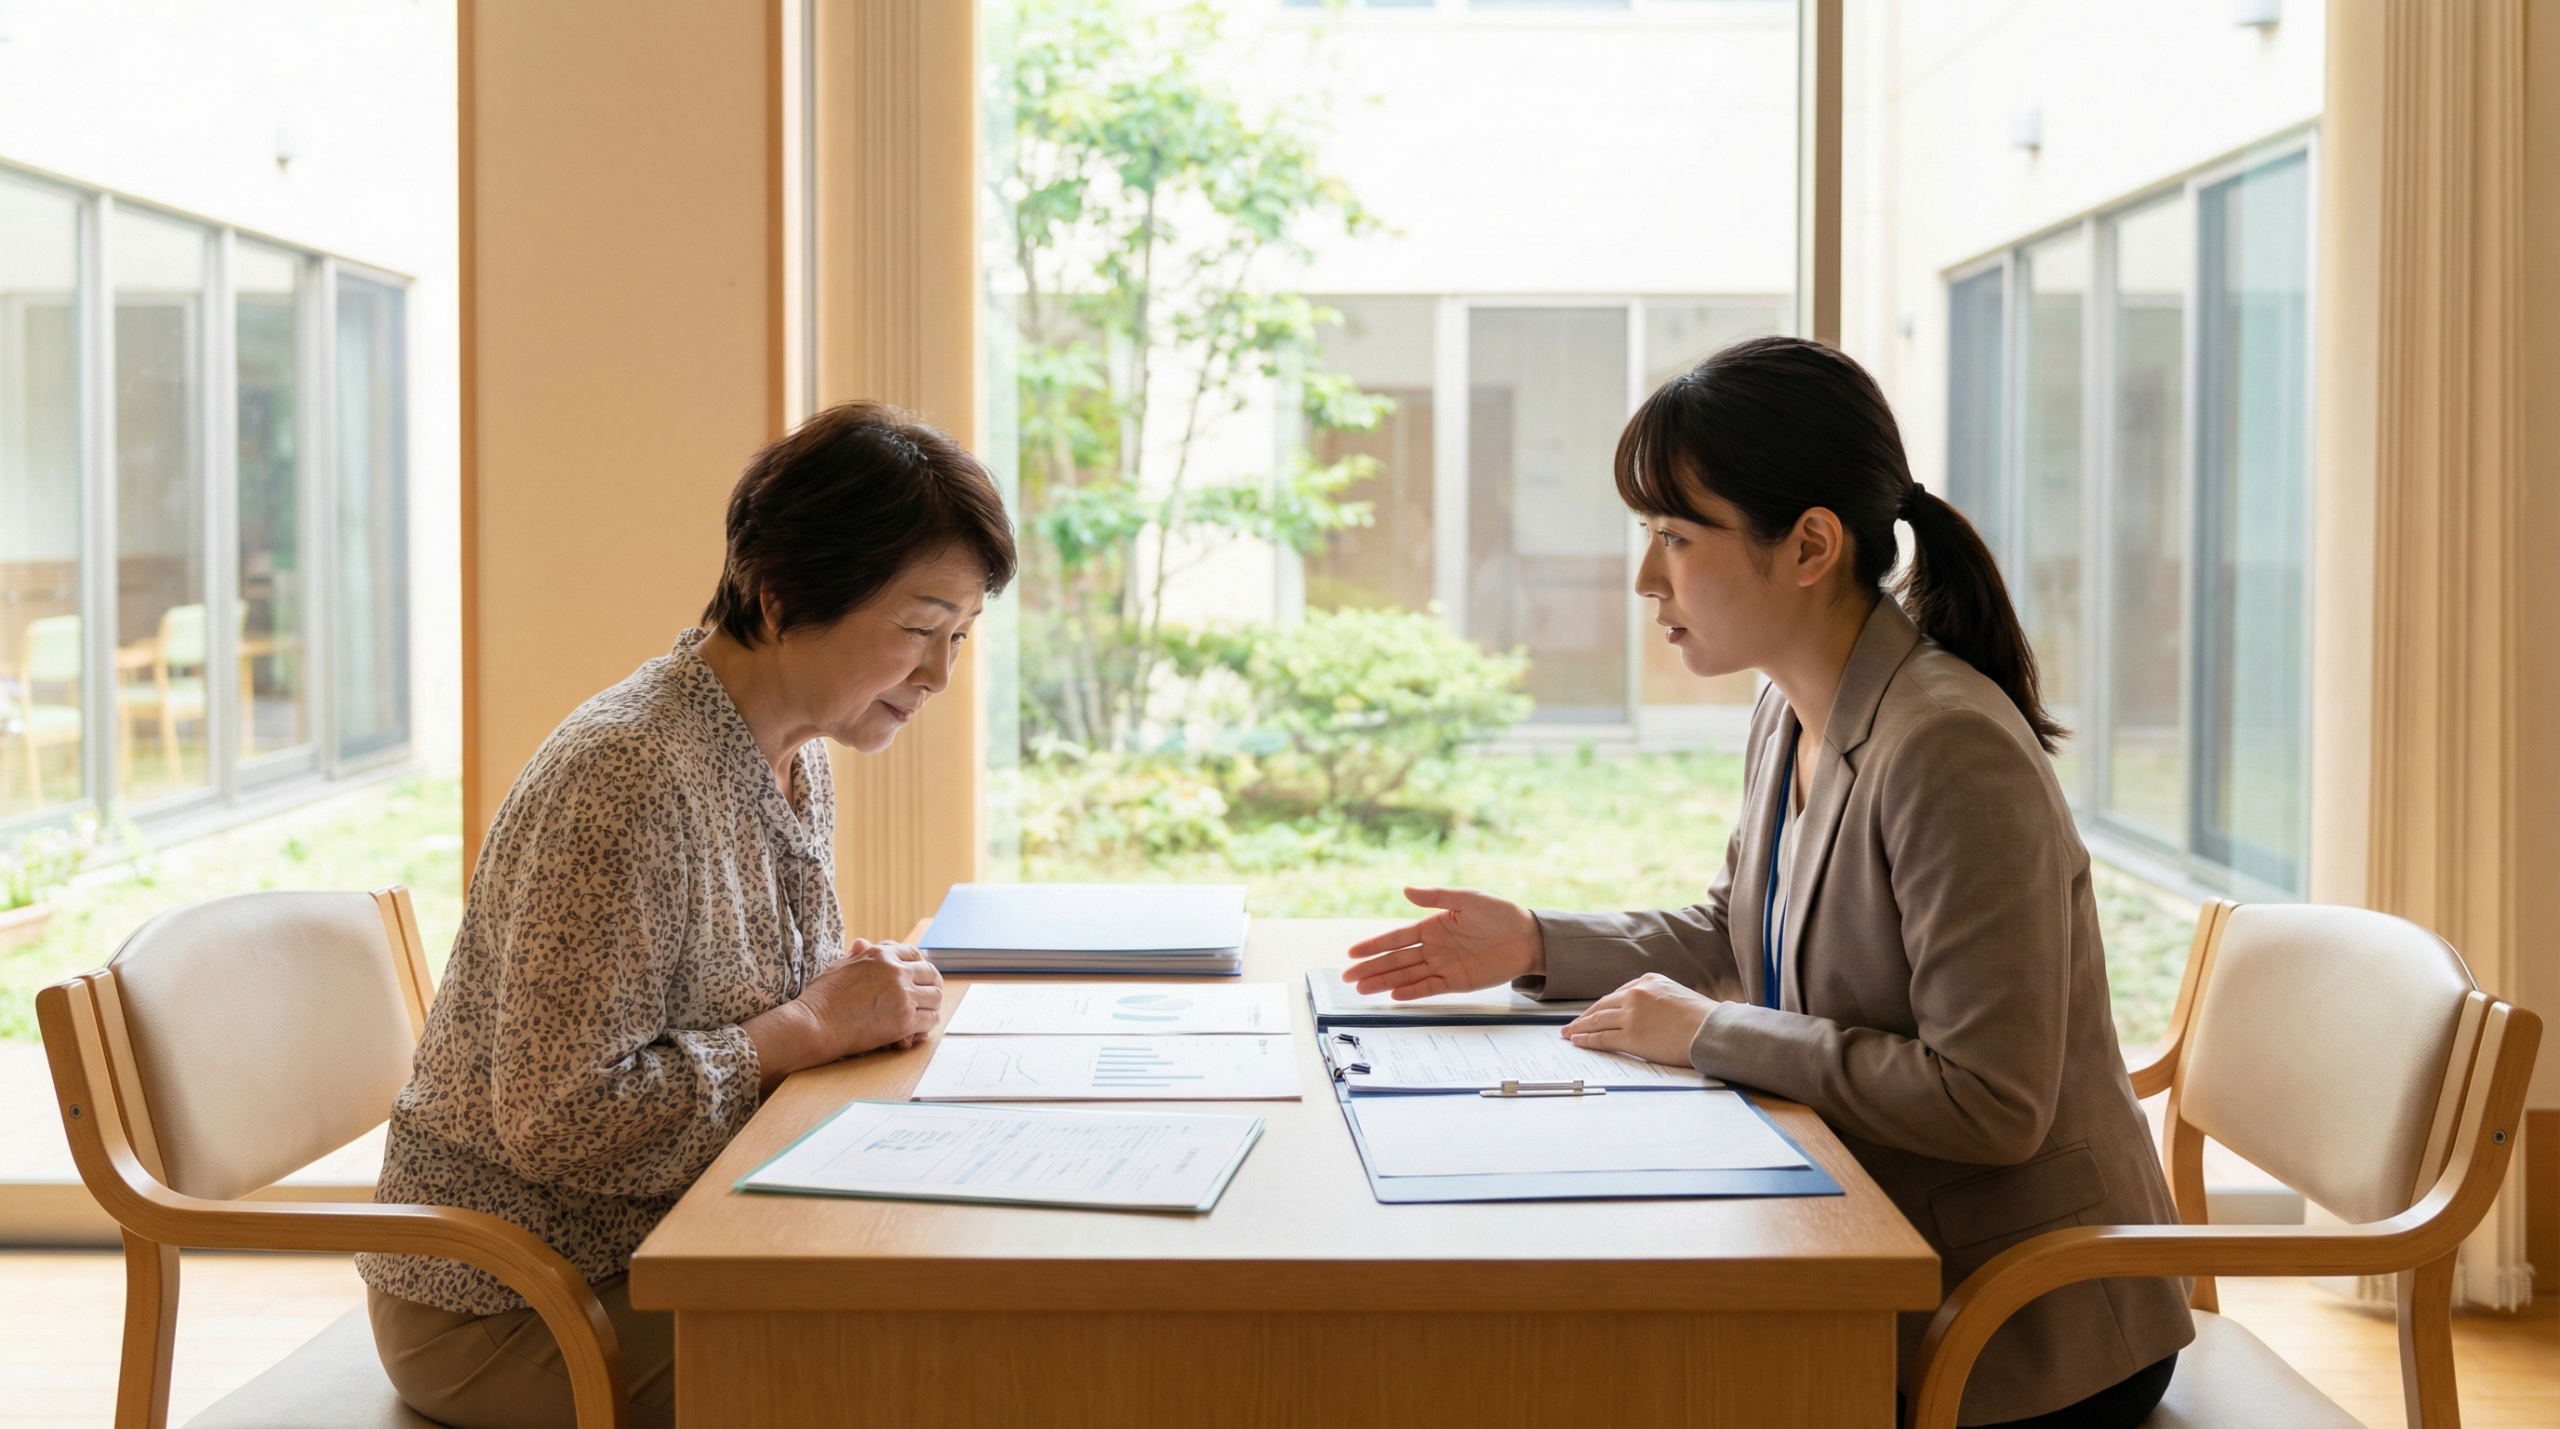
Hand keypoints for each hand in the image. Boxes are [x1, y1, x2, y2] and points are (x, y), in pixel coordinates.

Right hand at [742, 939, 943, 1092]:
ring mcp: (903, 995)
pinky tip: (917, 1030)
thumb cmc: (821, 998)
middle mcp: (896, 971)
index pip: (914, 954)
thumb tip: (862, 942)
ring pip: (935, 997)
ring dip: (931, 1007)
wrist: (814, 1024)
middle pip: (931, 974)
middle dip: (931, 986)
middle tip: (927, 999)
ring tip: (923, 1015)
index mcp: (881, 955)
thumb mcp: (839, 966)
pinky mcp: (905, 1020)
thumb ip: (857, 955)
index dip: (920, 967)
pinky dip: (926, 1026)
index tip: (919, 979)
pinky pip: (930, 1020)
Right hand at [1342, 887, 1541, 1000]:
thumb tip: (1406, 889)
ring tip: (1362, 989)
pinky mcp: (1457, 982)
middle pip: (1395, 960)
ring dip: (1384, 982)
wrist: (1528, 937)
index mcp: (1431, 926)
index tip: (1352, 952)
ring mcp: (1443, 966)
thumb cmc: (1500, 914)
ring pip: (1407, 976)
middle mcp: (1433, 948)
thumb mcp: (1468, 898)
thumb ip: (1437, 896)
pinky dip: (1412, 992)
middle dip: (1371, 968)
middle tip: (1348, 977)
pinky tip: (1394, 995)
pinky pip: (1430, 988)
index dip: (1373, 945)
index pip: (1396, 938)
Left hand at [1560, 973, 1715, 1067]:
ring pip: (1597, 1020)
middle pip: (1602, 1005)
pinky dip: (1586, 1040)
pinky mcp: (1631, 1036)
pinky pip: (1601, 1037)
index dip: (1601, 1006)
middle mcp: (1636, 993)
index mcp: (1648, 980)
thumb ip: (1656, 999)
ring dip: (1580, 1028)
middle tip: (1571, 1024)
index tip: (1592, 1013)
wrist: (1713, 1030)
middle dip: (1584, 1016)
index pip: (1617, 994)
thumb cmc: (1703, 1018)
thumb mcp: (1677, 995)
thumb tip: (1646, 1013)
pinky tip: (1578, 1041)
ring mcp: (1631, 1014)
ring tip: (1569, 1034)